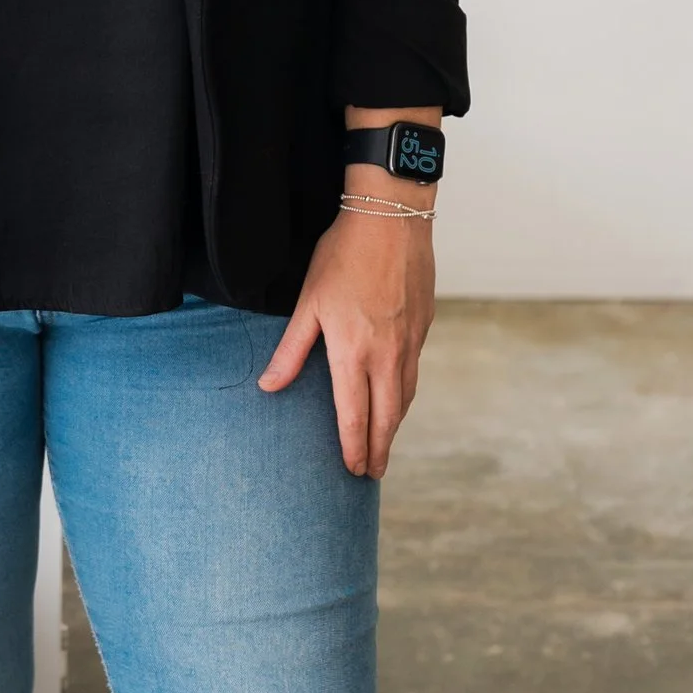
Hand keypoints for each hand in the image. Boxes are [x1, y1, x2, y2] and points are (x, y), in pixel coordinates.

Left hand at [257, 203, 434, 476]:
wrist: (392, 218)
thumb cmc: (343, 254)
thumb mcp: (308, 302)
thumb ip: (292, 350)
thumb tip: (269, 387)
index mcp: (353, 352)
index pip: (354, 415)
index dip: (353, 447)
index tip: (352, 470)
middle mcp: (387, 354)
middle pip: (387, 417)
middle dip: (379, 450)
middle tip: (372, 474)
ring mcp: (410, 341)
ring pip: (405, 397)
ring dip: (395, 426)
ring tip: (385, 445)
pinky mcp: (423, 326)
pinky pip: (415, 372)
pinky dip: (406, 396)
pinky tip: (398, 399)